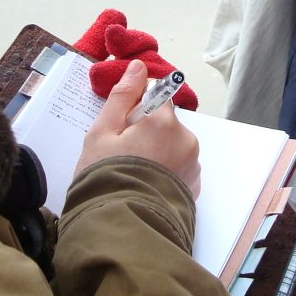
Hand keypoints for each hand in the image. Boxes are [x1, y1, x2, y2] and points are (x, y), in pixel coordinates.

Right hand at [74, 59, 201, 197]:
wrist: (121, 228)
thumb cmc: (106, 177)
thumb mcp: (102, 133)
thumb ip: (122, 96)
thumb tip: (138, 67)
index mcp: (164, 121)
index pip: (157, 93)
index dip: (136, 106)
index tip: (121, 126)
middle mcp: (186, 139)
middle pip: (165, 121)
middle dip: (145, 131)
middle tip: (121, 155)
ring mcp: (192, 165)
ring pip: (172, 144)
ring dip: (156, 151)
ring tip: (132, 174)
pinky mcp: (193, 186)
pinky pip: (178, 167)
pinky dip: (164, 171)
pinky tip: (144, 185)